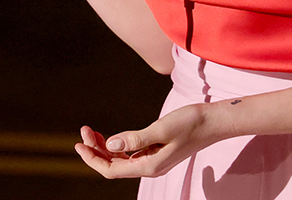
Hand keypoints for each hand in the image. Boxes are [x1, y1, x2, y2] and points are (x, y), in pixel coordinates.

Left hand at [74, 103, 220, 178]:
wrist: (213, 122)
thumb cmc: (190, 123)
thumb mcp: (161, 129)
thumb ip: (136, 138)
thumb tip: (112, 144)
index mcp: (150, 166)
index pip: (111, 170)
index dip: (92, 159)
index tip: (78, 144)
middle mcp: (149, 167)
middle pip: (113, 165)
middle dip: (95, 150)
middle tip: (84, 130)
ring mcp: (153, 161)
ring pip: (120, 160)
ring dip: (104, 148)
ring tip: (92, 132)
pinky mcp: (156, 153)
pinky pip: (130, 154)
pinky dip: (117, 146)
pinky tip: (111, 137)